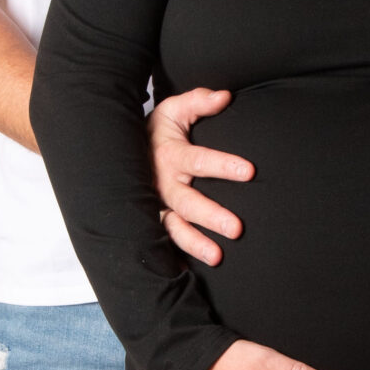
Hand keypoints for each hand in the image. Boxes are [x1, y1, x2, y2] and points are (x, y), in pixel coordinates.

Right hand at [150, 86, 252, 264]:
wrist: (119, 151)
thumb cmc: (156, 132)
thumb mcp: (173, 111)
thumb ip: (199, 102)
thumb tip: (225, 96)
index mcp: (170, 156)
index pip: (199, 161)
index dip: (223, 165)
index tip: (249, 171)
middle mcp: (161, 184)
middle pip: (188, 202)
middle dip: (212, 216)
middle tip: (237, 229)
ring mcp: (155, 205)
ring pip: (174, 227)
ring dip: (195, 243)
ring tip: (218, 258)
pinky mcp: (152, 220)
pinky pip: (163, 241)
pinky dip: (177, 257)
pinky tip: (191, 273)